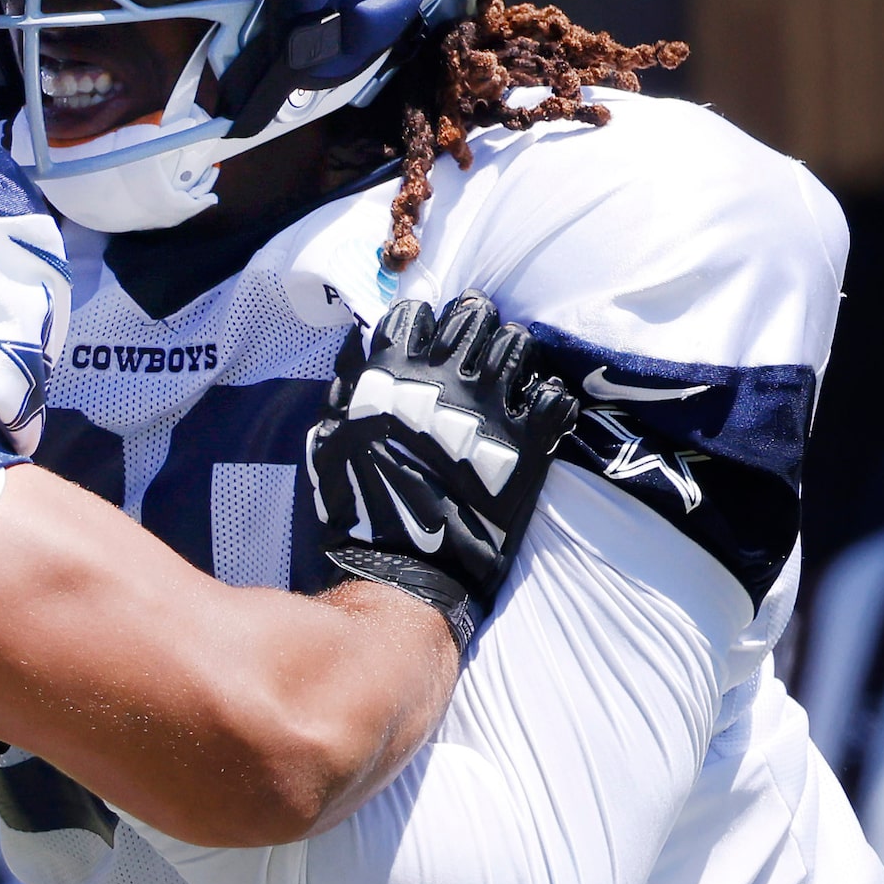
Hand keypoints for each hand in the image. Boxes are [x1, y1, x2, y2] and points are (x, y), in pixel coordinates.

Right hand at [306, 291, 577, 643]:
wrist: (403, 570)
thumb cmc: (358, 508)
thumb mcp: (329, 442)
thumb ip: (347, 389)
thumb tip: (358, 348)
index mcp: (391, 372)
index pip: (419, 313)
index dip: (426, 327)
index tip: (429, 349)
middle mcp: (443, 378)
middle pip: (475, 313)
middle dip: (476, 329)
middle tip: (475, 359)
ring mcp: (489, 407)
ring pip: (519, 344)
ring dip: (515, 357)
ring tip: (508, 384)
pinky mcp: (528, 442)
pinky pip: (554, 396)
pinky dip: (549, 402)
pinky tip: (536, 417)